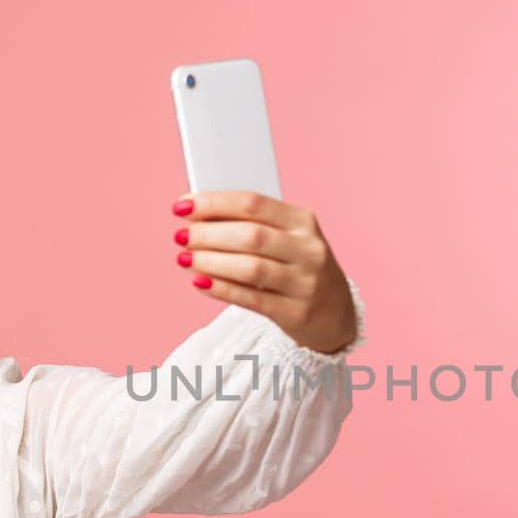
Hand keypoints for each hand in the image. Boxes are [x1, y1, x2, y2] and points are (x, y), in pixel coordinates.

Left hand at [172, 190, 358, 354]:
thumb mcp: (288, 240)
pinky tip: (199, 281)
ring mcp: (305, 283)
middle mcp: (309, 250)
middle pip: (250, 235)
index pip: (253, 203)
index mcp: (303, 222)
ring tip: (185, 259)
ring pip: (250, 268)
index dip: (213, 203)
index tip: (182, 206)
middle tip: (181, 236)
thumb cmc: (300, 269)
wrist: (336, 314)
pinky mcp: (296, 313)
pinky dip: (221, 288)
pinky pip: (252, 299)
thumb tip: (198, 215)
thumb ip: (252, 225)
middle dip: (208, 234)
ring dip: (210, 261)